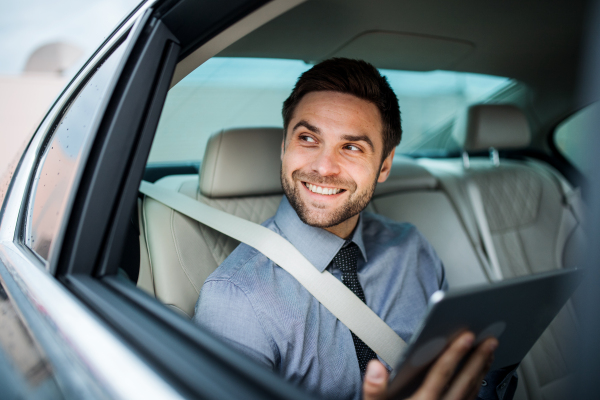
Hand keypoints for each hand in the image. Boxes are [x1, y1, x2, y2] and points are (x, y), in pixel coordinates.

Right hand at [362, 332, 497, 399]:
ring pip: (471, 392)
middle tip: (490, 340)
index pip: (441, 373)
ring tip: (489, 354)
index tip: (466, 336)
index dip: (454, 353)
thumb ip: (374, 391)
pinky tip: (479, 380)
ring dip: (481, 372)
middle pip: (463, 381)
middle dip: (477, 359)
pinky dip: (477, 388)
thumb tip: (376, 367)